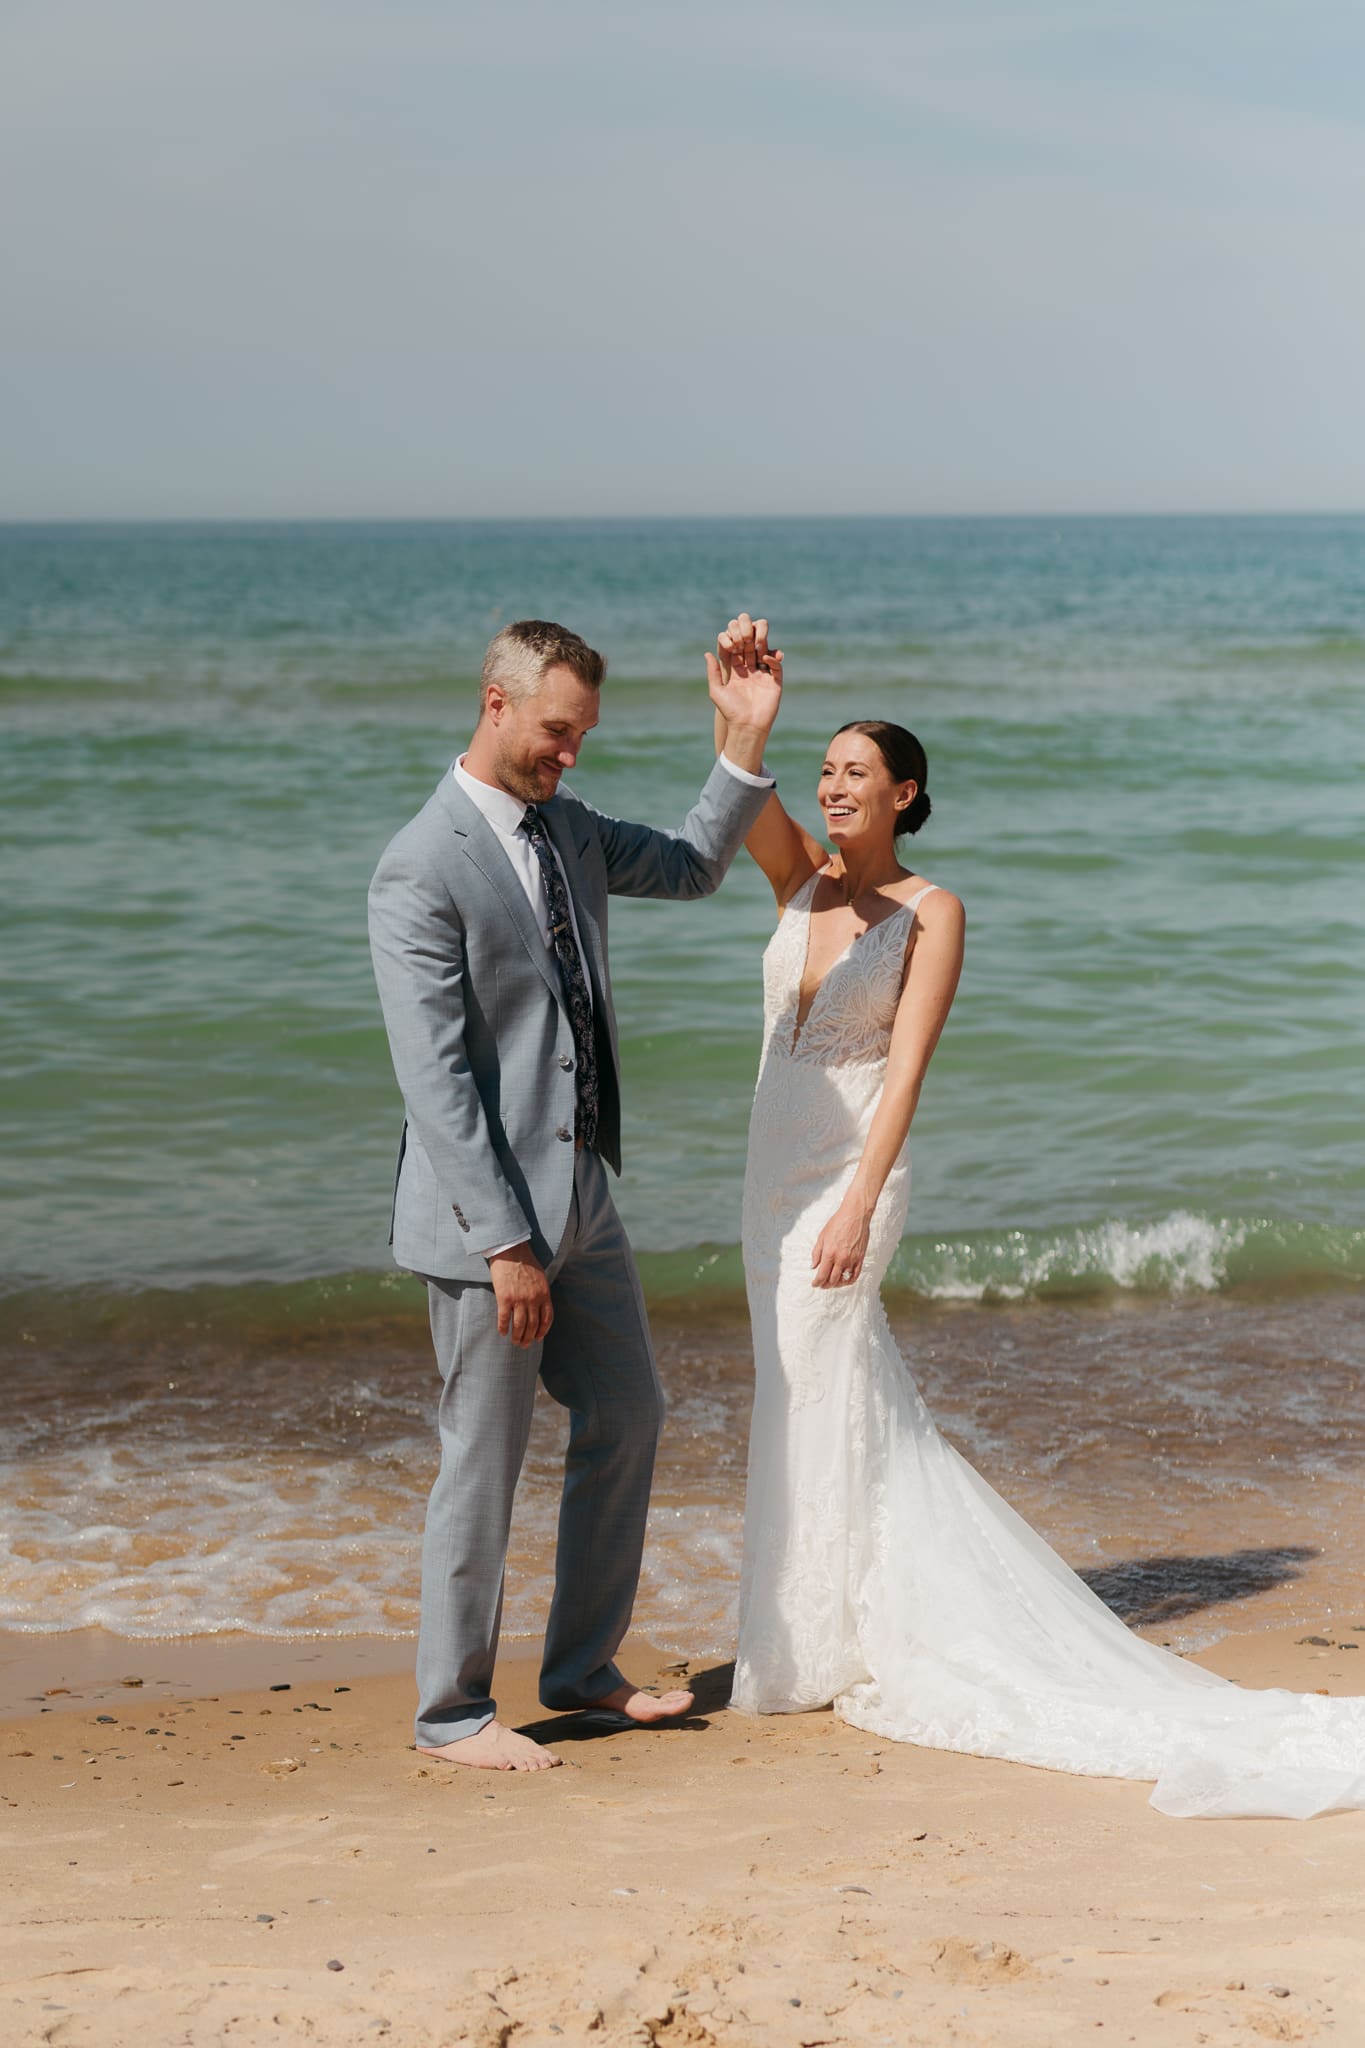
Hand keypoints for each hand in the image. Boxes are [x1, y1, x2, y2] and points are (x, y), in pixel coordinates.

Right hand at [487, 1242, 552, 1344]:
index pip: (547, 1318)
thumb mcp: (540, 1276)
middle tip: (525, 1345)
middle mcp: (533, 1298)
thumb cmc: (525, 1261)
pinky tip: (502, 1332)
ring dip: (517, 1336)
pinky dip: (503, 1327)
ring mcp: (519, 1299)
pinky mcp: (504, 1297)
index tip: (538, 1338)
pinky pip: (504, 1318)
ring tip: (515, 1342)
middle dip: (529, 1337)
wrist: (510, 1249)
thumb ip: (541, 1291)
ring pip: (519, 1325)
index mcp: (544, 1293)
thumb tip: (540, 1305)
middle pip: (533, 1324)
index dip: (542, 1331)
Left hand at [705, 612, 782, 746]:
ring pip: (765, 654)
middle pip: (751, 650)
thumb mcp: (717, 691)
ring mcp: (763, 677)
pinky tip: (766, 658)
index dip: (736, 643)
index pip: (737, 652)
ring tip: (758, 644)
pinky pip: (776, 666)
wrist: (747, 727)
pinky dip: (773, 659)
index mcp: (736, 673)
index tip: (735, 639)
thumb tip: (707, 653)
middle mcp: (750, 673)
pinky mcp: (774, 682)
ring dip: (762, 647)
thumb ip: (713, 672)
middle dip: (749, 641)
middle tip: (747, 636)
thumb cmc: (731, 711)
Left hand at [811, 1193, 871, 1288]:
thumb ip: (817, 1253)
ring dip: (837, 1284)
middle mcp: (841, 1259)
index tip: (814, 1284)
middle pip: (832, 1280)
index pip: (822, 1275)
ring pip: (844, 1279)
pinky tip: (845, 1280)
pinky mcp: (860, 1258)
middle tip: (822, 1285)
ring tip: (832, 1283)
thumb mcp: (822, 1236)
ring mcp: (852, 1259)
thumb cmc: (838, 1222)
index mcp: (829, 1253)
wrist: (855, 1215)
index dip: (817, 1282)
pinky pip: (855, 1275)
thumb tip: (813, 1266)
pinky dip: (849, 1281)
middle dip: (825, 1285)